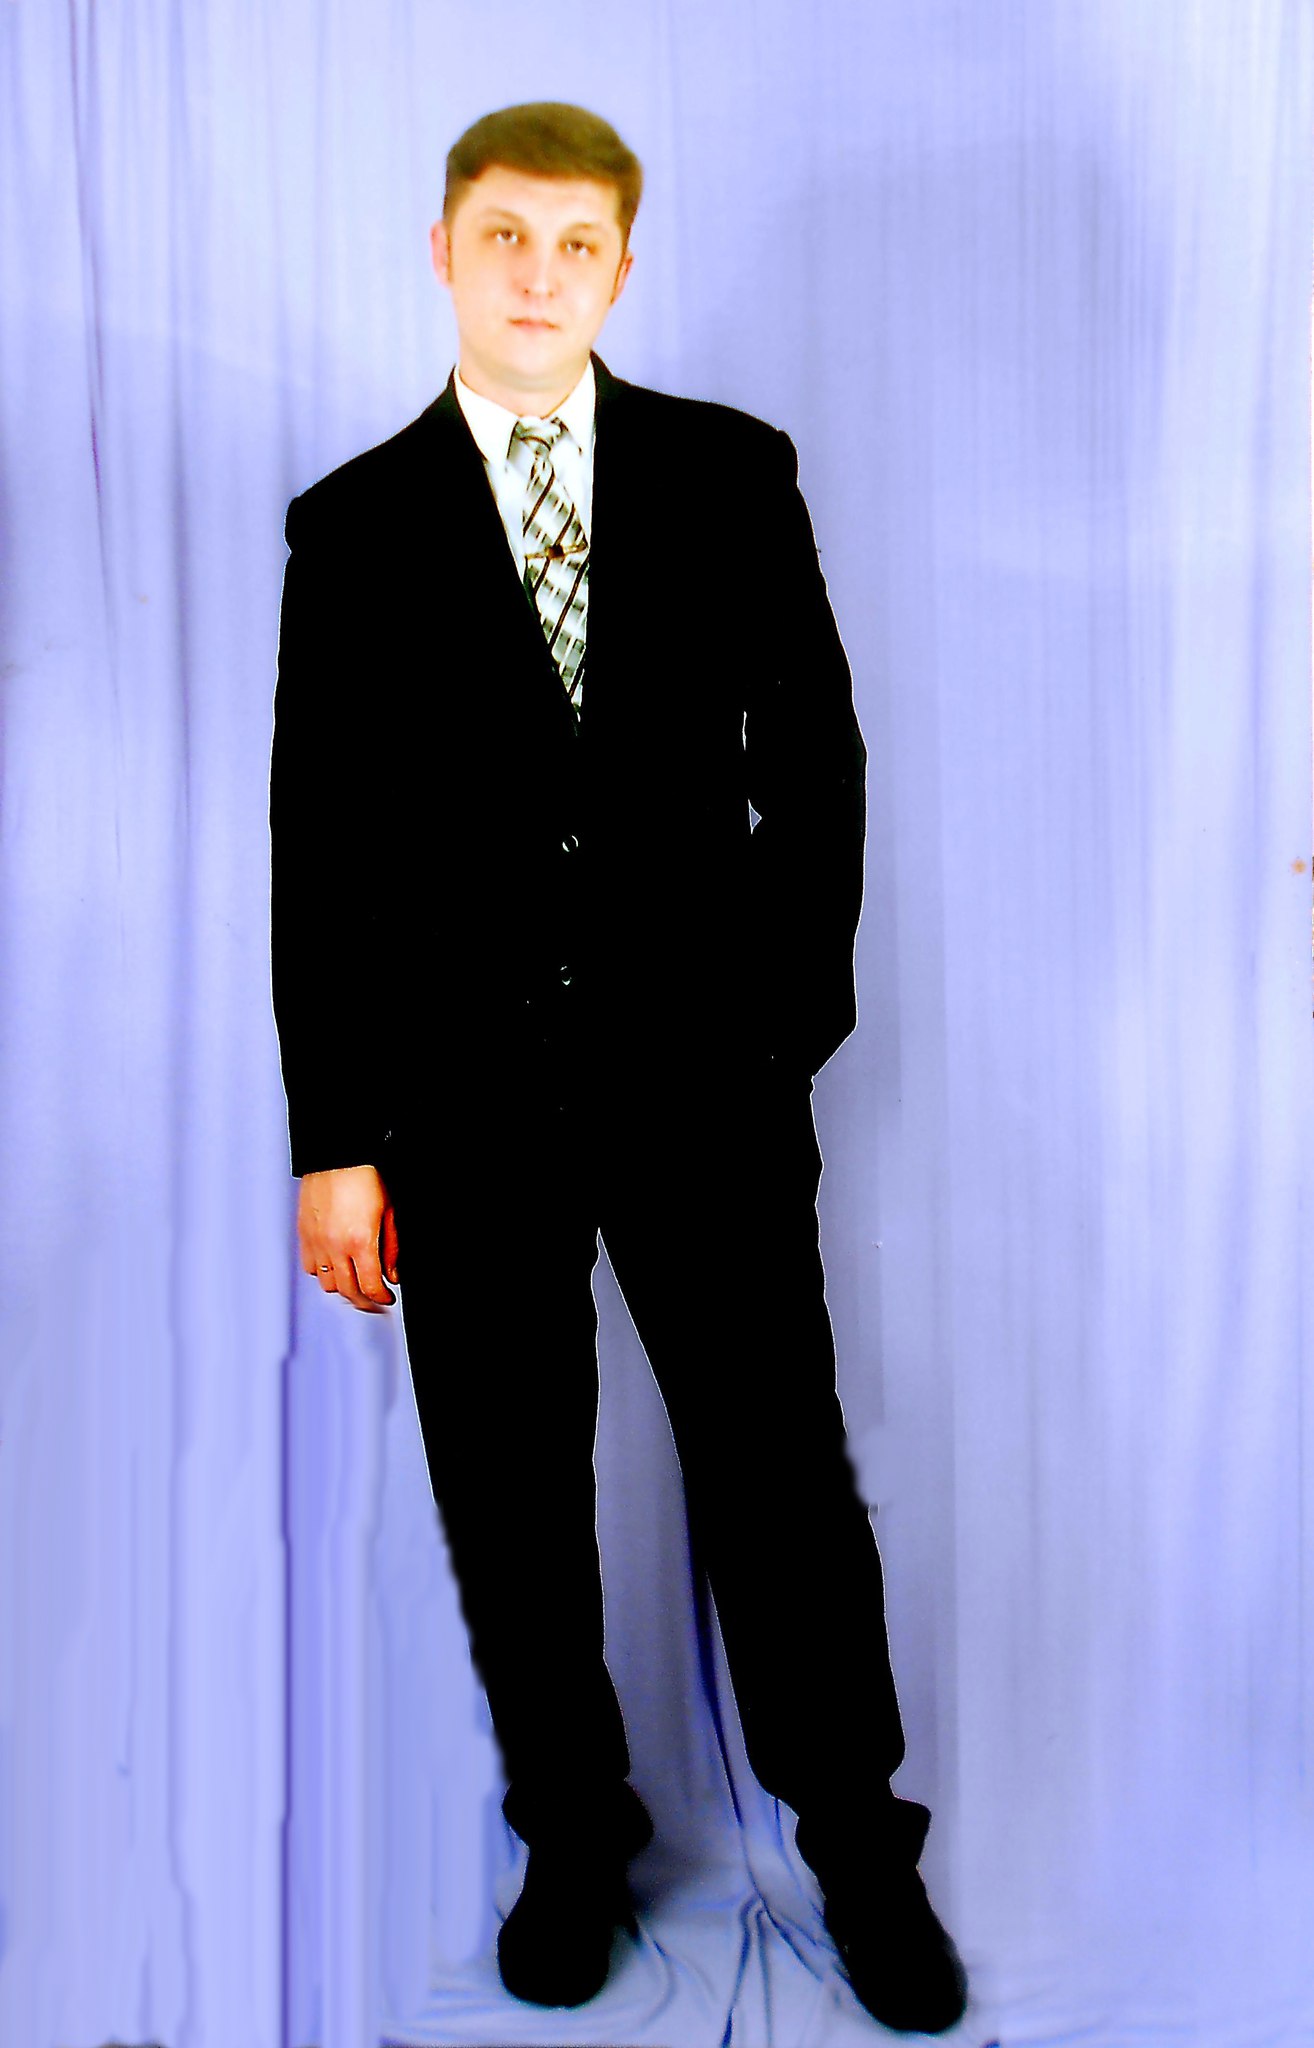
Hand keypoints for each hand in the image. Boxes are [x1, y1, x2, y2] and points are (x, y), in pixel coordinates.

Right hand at [298, 1164, 399, 1312]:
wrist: (336, 1155)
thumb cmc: (363, 1176)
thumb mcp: (389, 1212)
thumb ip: (391, 1248)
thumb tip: (393, 1274)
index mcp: (360, 1242)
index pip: (371, 1286)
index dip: (382, 1299)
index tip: (387, 1299)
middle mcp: (335, 1246)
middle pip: (348, 1291)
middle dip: (364, 1301)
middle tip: (374, 1301)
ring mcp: (317, 1242)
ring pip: (327, 1284)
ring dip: (343, 1288)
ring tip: (355, 1285)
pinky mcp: (304, 1235)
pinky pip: (310, 1267)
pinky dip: (323, 1274)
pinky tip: (334, 1268)